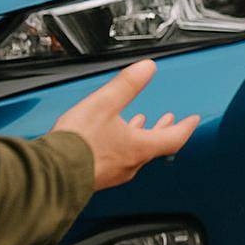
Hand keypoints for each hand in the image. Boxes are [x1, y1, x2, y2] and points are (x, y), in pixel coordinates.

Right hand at [52, 59, 200, 189]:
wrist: (51, 175)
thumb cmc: (78, 144)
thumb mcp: (105, 104)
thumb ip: (127, 85)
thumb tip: (147, 67)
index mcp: (139, 148)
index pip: (173, 138)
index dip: (185, 126)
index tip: (193, 120)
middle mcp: (130, 164)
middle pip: (155, 146)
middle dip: (164, 130)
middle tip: (171, 121)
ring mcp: (113, 172)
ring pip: (135, 152)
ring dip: (142, 136)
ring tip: (140, 124)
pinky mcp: (97, 176)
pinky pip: (118, 158)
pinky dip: (123, 145)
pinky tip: (111, 138)